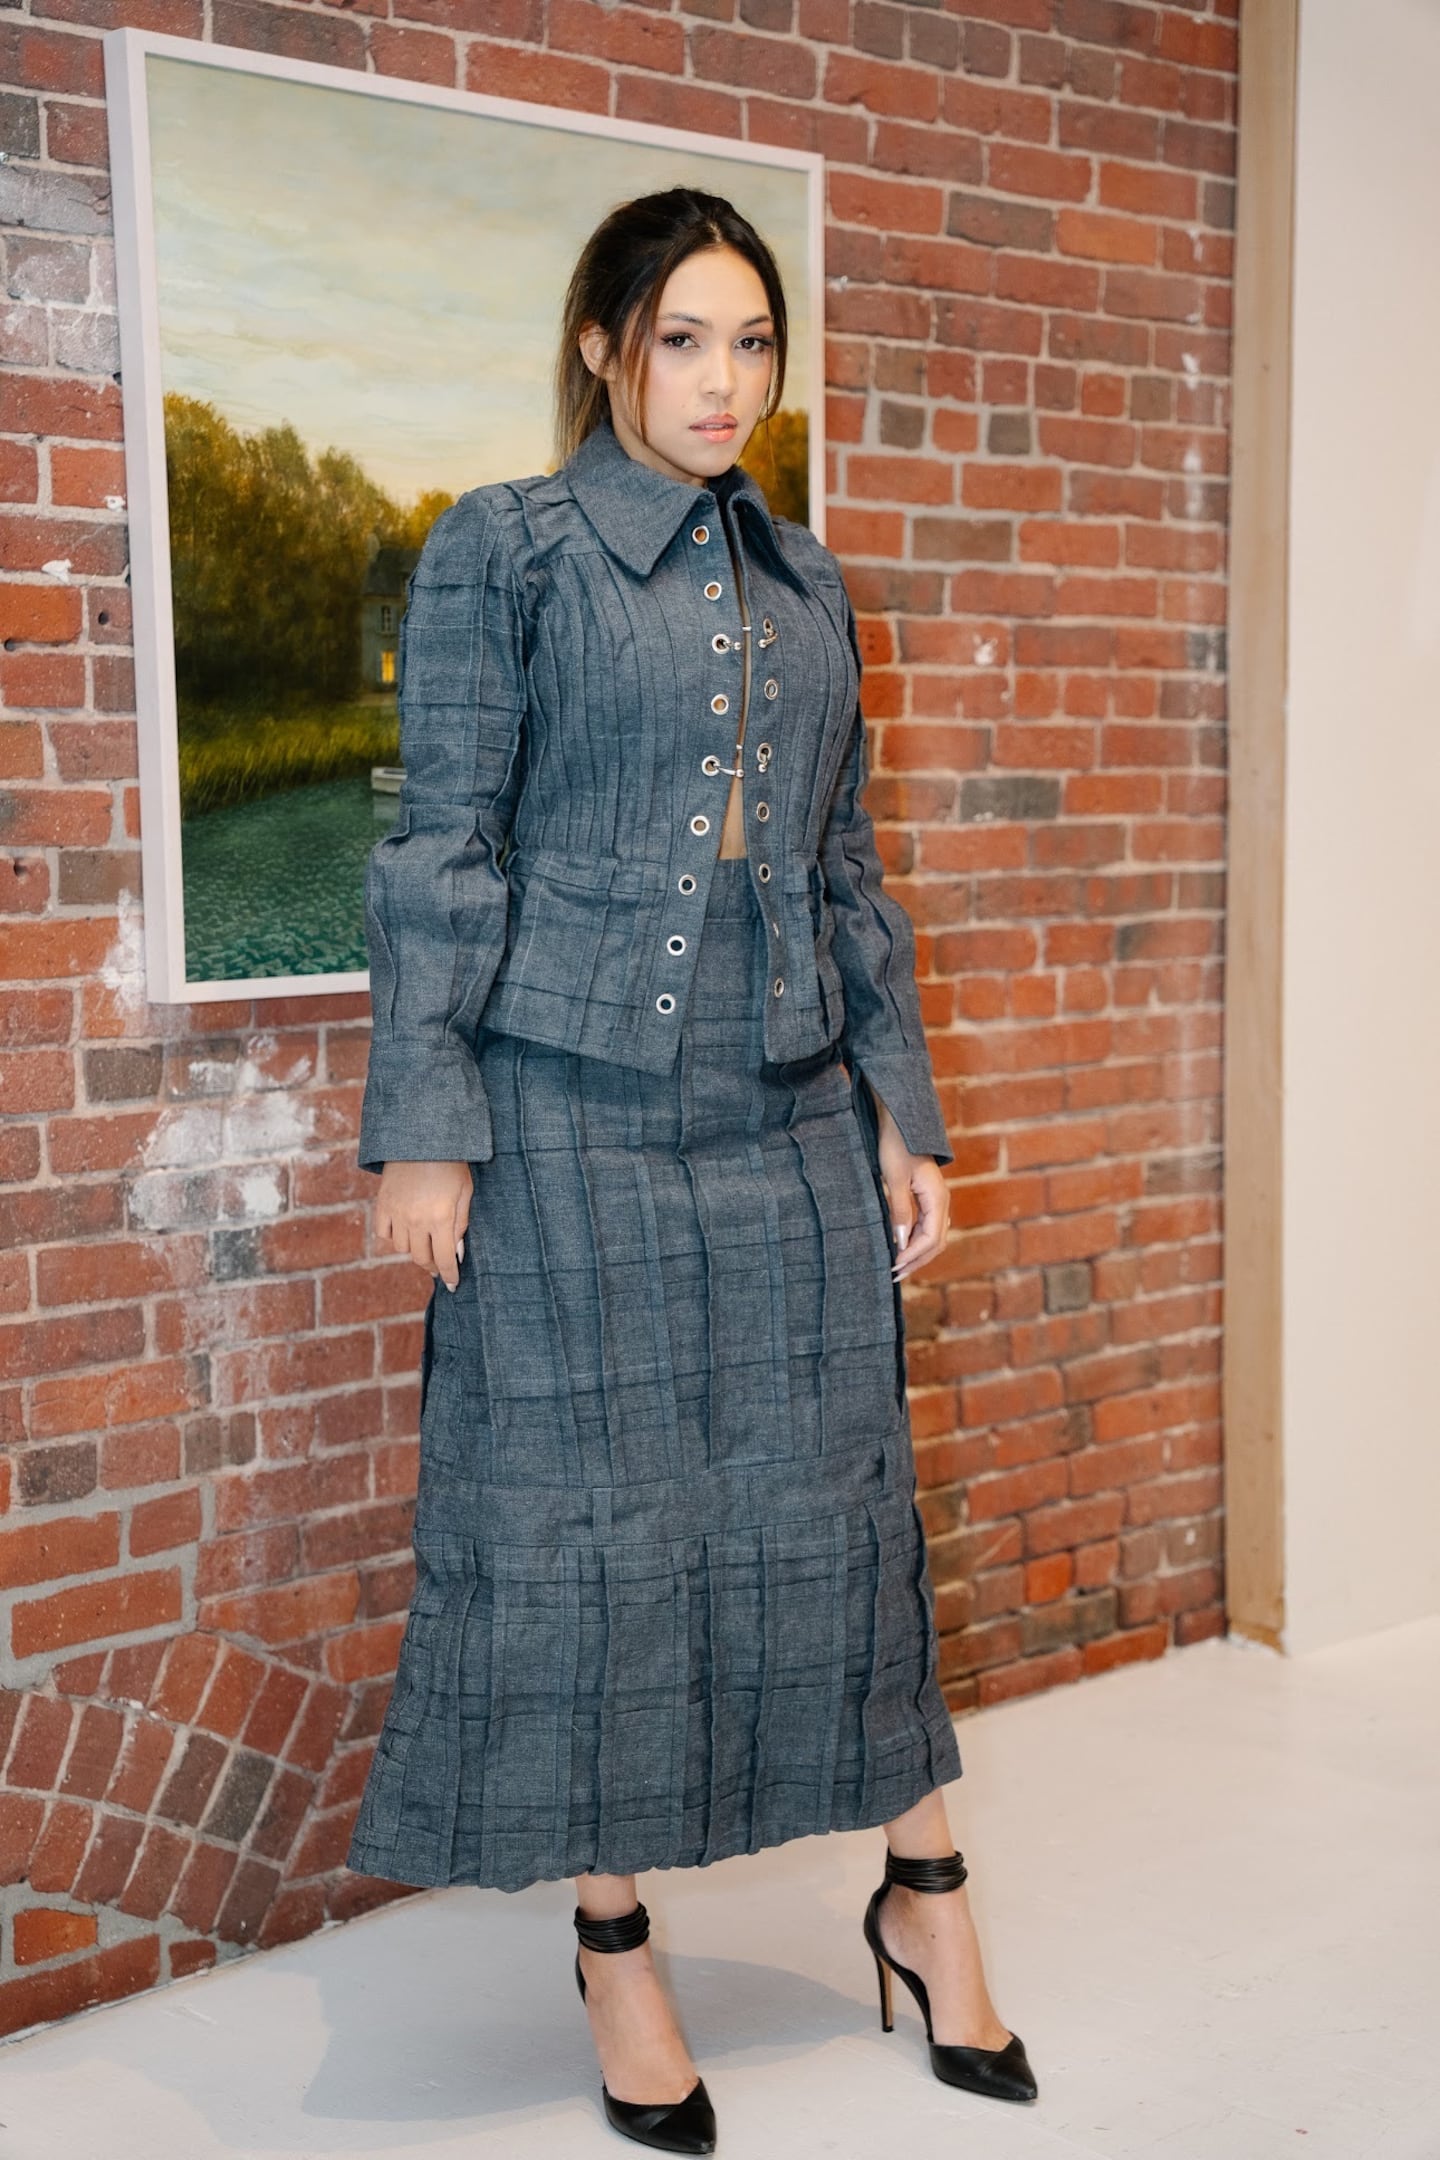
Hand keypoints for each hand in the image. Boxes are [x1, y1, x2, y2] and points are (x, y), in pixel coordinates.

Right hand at [374, 1161, 472, 1290]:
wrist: (421, 1138)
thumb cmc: (450, 1163)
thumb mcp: (465, 1192)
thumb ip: (461, 1224)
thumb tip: (457, 1253)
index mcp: (441, 1218)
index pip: (445, 1258)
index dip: (449, 1275)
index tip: (453, 1285)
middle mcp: (417, 1220)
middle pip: (421, 1257)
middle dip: (432, 1265)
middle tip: (438, 1264)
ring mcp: (397, 1213)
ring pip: (402, 1248)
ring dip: (414, 1249)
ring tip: (423, 1241)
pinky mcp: (382, 1204)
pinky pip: (383, 1233)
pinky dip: (393, 1236)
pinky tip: (404, 1229)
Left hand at [872, 1096, 949, 1282]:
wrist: (901, 1123)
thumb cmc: (896, 1147)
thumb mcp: (895, 1180)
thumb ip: (899, 1211)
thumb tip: (900, 1242)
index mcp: (937, 1199)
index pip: (930, 1238)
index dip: (912, 1255)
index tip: (894, 1265)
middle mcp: (942, 1202)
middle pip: (935, 1242)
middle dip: (916, 1260)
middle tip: (895, 1275)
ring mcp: (936, 1200)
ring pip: (932, 1236)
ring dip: (917, 1253)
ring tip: (898, 1266)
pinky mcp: (928, 1197)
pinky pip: (927, 1225)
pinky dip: (915, 1240)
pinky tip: (901, 1246)